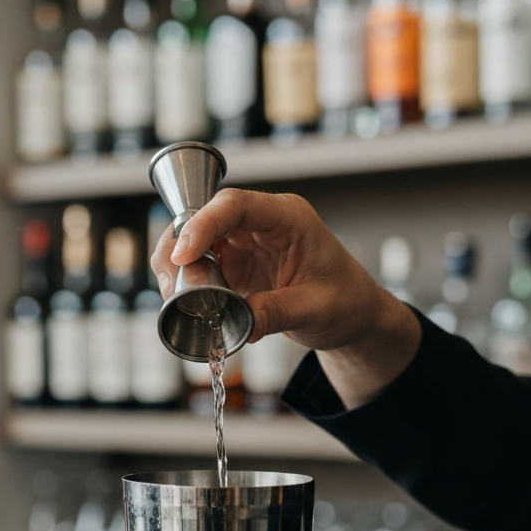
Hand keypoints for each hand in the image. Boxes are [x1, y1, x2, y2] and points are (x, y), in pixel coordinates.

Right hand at [149, 189, 420, 408]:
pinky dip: (188, 285)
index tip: (182, 255)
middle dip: (181, 251)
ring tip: (182, 302)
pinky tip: (191, 305)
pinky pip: (200, 267)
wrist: (353, 317)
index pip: (235, 205)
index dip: (202, 224)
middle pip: (203, 219)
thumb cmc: (345, 302)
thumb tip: (237, 324)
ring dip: (180, 270)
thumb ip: (275, 313)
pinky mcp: (234, 266)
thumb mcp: (315, 310)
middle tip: (176, 290)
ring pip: (194, 243)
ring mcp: (244, 243)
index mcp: (287, 218)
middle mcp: (260, 224)